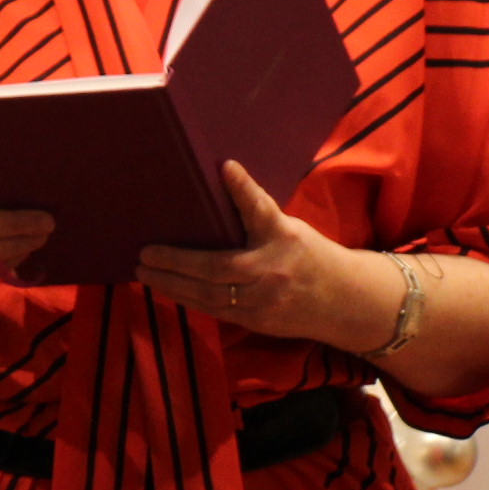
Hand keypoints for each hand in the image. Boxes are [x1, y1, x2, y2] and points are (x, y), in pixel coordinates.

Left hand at [137, 161, 396, 347]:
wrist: (344, 302)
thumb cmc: (309, 257)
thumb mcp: (289, 228)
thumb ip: (256, 211)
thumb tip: (224, 175)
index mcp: (283, 238)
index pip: (260, 209)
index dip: (243, 188)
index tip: (226, 167)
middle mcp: (272, 271)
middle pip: (217, 267)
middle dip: (175, 262)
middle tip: (143, 254)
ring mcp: (263, 302)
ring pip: (209, 296)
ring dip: (172, 285)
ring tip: (144, 273)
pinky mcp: (257, 322)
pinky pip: (216, 311)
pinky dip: (189, 300)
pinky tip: (168, 290)